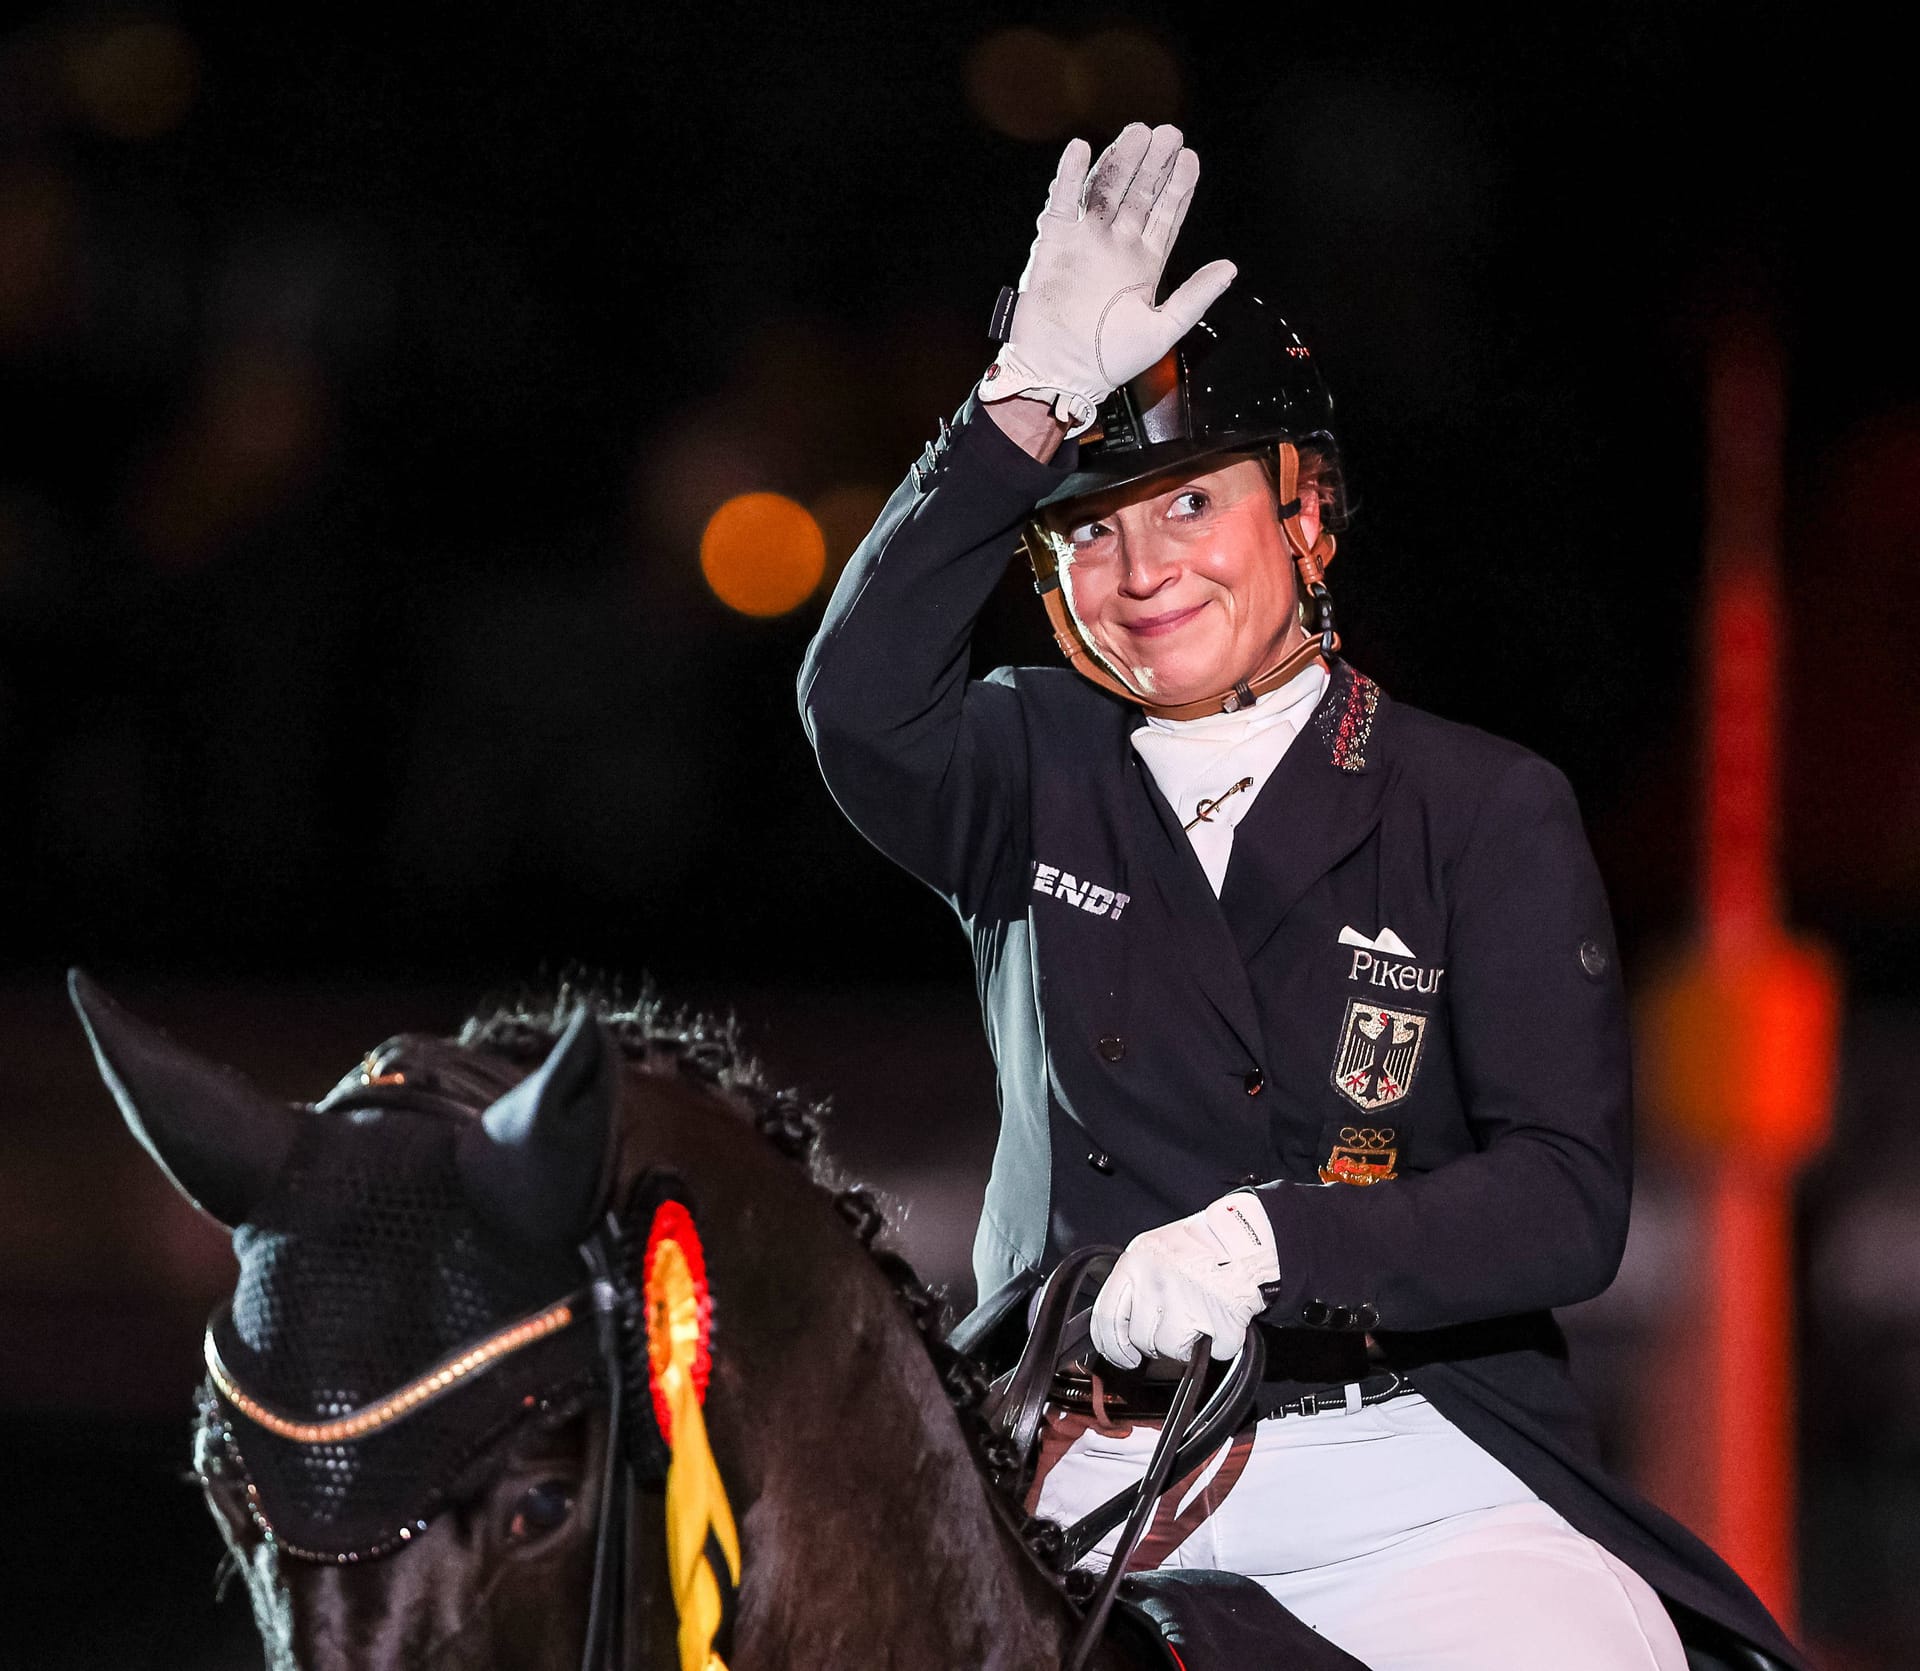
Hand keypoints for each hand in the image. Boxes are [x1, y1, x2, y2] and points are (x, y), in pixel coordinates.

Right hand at [980, 122, 1236, 436]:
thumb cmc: (1109, 360)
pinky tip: (1082, 150)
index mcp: (1144, 264)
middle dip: (1153, 164)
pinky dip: (1069, 176)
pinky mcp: (1053, 243)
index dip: (1178, 186)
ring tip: (1137, 133)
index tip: (1189, 158)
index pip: (1165, 215)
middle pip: (1138, 193)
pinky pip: (1061, 202)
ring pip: (1105, 189)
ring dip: (1120, 161)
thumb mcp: (1162, 331)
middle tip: (1168, 133)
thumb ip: (1195, 297)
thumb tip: (1230, 268)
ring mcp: (1085, 241)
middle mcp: (1116, 246)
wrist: (1059, 374)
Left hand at [1090, 1190, 1277, 1368]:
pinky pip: (1214, 1352)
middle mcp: (1157, 1280)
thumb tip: (1118, 1329)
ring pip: (1173, 1350)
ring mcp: (1189, 1299)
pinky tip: (1221, 1320)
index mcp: (1135, 1262)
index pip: (1107, 1318)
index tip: (1124, 1357)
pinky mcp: (1223, 1316)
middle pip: (1142, 1338)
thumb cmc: (1202, 1243)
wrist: (1247, 1235)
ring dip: (1188, 1343)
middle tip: (1175, 1326)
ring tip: (1200, 1316)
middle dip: (1157, 1342)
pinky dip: (1220, 1344)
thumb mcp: (1153, 1250)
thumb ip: (1134, 1284)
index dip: (1113, 1347)